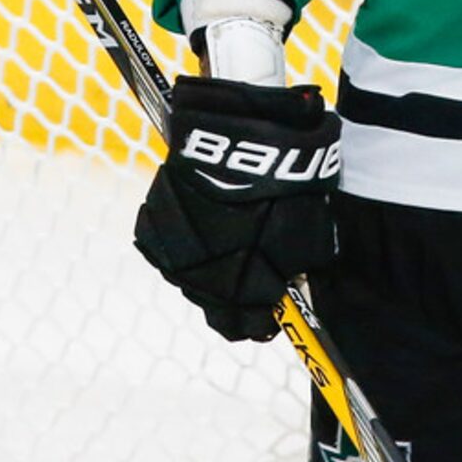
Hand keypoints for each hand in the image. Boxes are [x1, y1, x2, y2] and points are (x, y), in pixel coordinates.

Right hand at [134, 77, 339, 341]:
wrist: (244, 134)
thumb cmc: (287, 187)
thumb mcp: (309, 238)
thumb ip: (297, 272)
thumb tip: (293, 288)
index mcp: (237, 290)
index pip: (245, 327)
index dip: (262, 323)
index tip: (273, 314)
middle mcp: (197, 280)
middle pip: (215, 307)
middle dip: (239, 298)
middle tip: (258, 281)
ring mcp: (170, 255)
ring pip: (192, 279)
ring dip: (212, 270)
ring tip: (235, 245)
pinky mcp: (152, 227)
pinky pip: (171, 249)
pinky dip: (190, 243)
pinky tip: (211, 225)